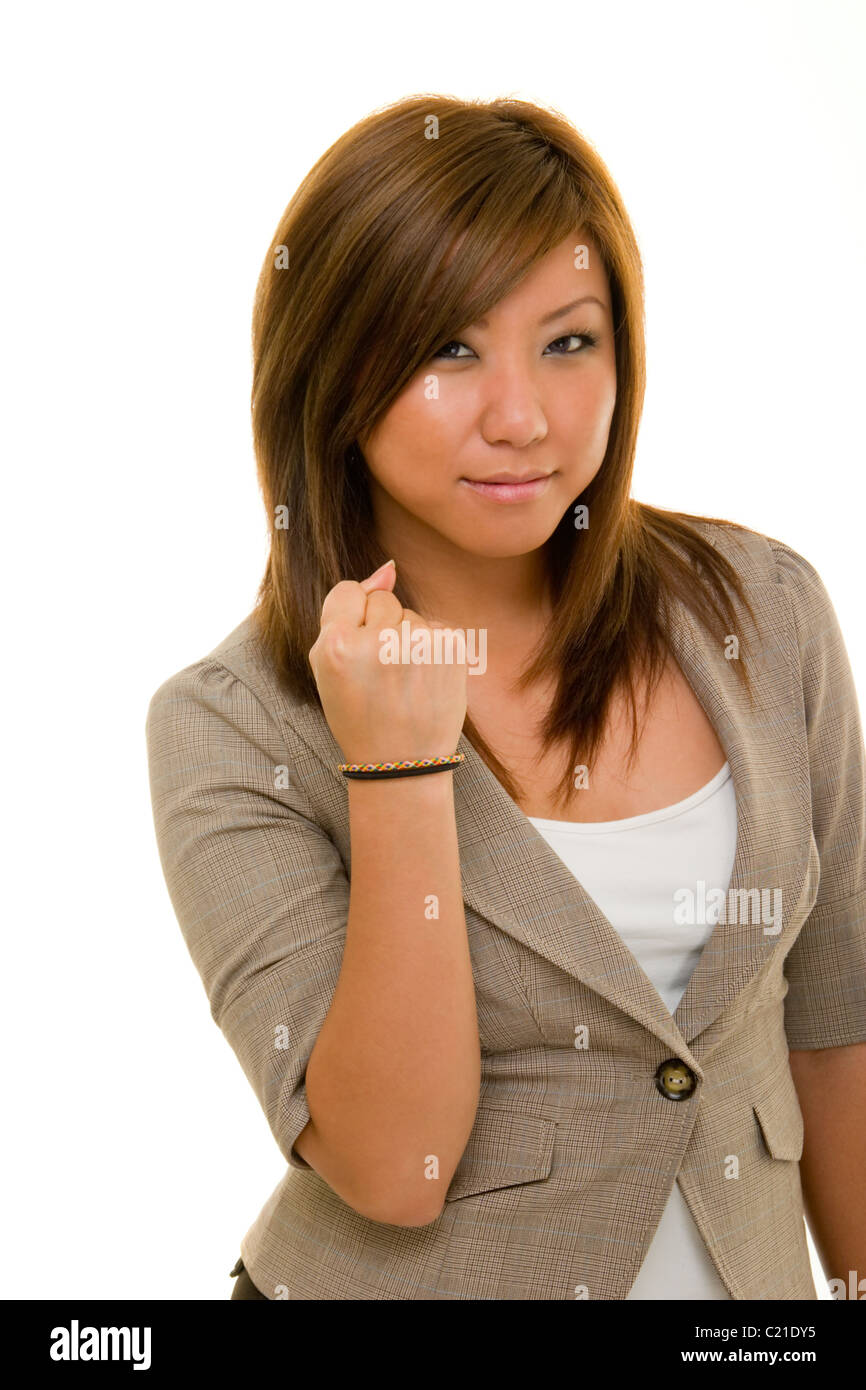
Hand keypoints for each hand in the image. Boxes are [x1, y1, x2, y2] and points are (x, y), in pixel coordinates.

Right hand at [308, 560, 467, 765]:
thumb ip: (344, 611)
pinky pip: (435, 629)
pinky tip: (424, 681)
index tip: (356, 650)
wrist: (401, 762)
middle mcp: (380, 642)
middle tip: (380, 673)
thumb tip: (388, 568)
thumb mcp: (327, 668)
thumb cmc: (358, 713)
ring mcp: (420, 646)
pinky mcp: (452, 650)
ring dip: (407, 639)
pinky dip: (431, 650)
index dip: (352, 618)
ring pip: (411, 615)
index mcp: (337, 646)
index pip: (348, 590)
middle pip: (383, 599)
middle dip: (381, 627)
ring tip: (403, 681)